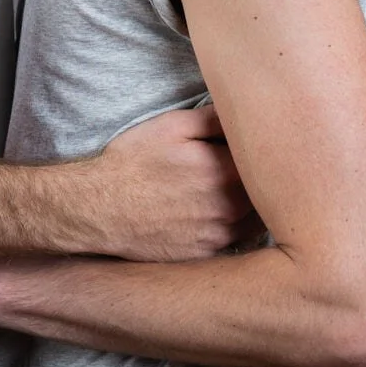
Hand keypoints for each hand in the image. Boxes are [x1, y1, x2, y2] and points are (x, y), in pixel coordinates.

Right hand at [91, 106, 254, 261]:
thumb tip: (244, 112)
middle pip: (265, 191)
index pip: (265, 159)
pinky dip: (236, 225)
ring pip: (256, 218)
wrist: (100, 209)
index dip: (264, 149)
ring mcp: (219, 234)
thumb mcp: (170, 126)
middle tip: (255, 165)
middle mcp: (229, 207)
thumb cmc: (133, 163)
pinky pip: (236, 239)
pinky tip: (217, 211)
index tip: (260, 142)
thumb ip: (212, 119)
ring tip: (237, 188)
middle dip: (263, 178)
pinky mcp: (206, 253)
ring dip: (253, 203)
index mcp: (224, 171)